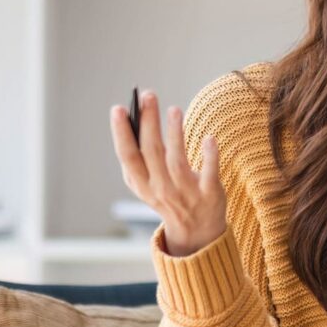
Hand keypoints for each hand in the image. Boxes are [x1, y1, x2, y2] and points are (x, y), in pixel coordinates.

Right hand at [109, 89, 226, 256]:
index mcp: (142, 184)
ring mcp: (185, 192)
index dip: (121, 134)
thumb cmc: (167, 198)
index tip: (117, 109)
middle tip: (148, 95)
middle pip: (151, 152)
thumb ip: (137, 160)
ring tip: (173, 109)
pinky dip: (209, 156)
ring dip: (175, 134)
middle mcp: (161, 188)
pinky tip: (209, 138)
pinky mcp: (209, 193)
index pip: (127, 156)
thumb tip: (132, 122)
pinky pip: (209, 172)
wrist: (196, 231)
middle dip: (148, 123)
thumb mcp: (145, 185)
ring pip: (177, 160)